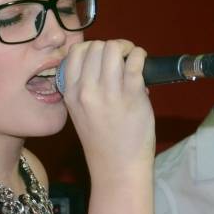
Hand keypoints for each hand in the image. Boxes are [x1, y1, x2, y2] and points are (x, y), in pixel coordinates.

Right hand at [58, 40, 153, 178]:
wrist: (117, 167)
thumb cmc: (101, 140)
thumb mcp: (79, 112)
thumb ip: (84, 87)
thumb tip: (106, 61)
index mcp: (70, 92)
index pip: (76, 52)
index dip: (92, 49)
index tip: (102, 58)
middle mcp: (86, 90)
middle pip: (96, 46)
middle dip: (111, 48)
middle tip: (121, 59)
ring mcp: (109, 92)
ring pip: (114, 48)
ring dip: (126, 49)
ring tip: (132, 60)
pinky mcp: (132, 94)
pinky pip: (135, 59)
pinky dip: (140, 55)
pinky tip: (142, 63)